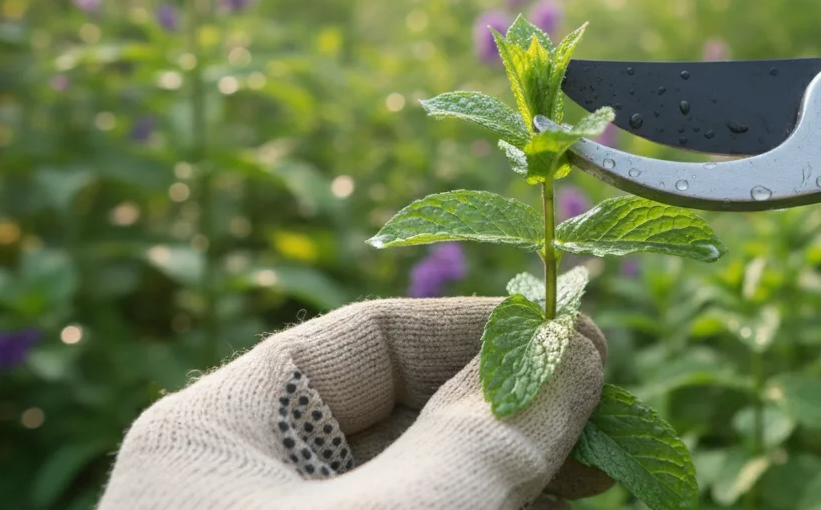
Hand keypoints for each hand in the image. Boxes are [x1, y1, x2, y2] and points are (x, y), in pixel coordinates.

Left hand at [98, 297, 611, 509]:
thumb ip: (480, 440)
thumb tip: (574, 349)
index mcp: (213, 435)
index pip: (365, 340)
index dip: (478, 328)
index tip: (574, 336)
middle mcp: (246, 485)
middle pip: (401, 415)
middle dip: (509, 407)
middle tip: (607, 407)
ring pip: (420, 481)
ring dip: (512, 469)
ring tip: (605, 463)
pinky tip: (555, 503)